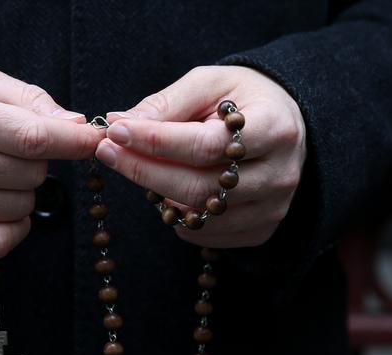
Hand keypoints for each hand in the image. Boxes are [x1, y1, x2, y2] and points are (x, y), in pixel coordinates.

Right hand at [0, 66, 102, 257]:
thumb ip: (28, 99)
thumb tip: (74, 126)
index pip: (31, 137)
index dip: (73, 142)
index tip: (95, 141)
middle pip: (30, 175)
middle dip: (37, 162)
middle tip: (12, 150)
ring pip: (20, 207)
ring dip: (22, 191)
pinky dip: (13, 225)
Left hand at [96, 66, 305, 247]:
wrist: (284, 124)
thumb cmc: (242, 99)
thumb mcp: (209, 83)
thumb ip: (167, 103)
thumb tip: (119, 122)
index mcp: (273, 128)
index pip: (205, 145)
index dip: (155, 141)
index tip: (116, 131)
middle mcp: (279, 174)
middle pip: (200, 186)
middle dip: (144, 170)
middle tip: (108, 152)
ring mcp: (272, 208)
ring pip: (200, 215)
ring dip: (158, 194)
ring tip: (138, 167)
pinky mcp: (261, 229)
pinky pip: (206, 234)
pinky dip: (177, 216)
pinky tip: (167, 191)